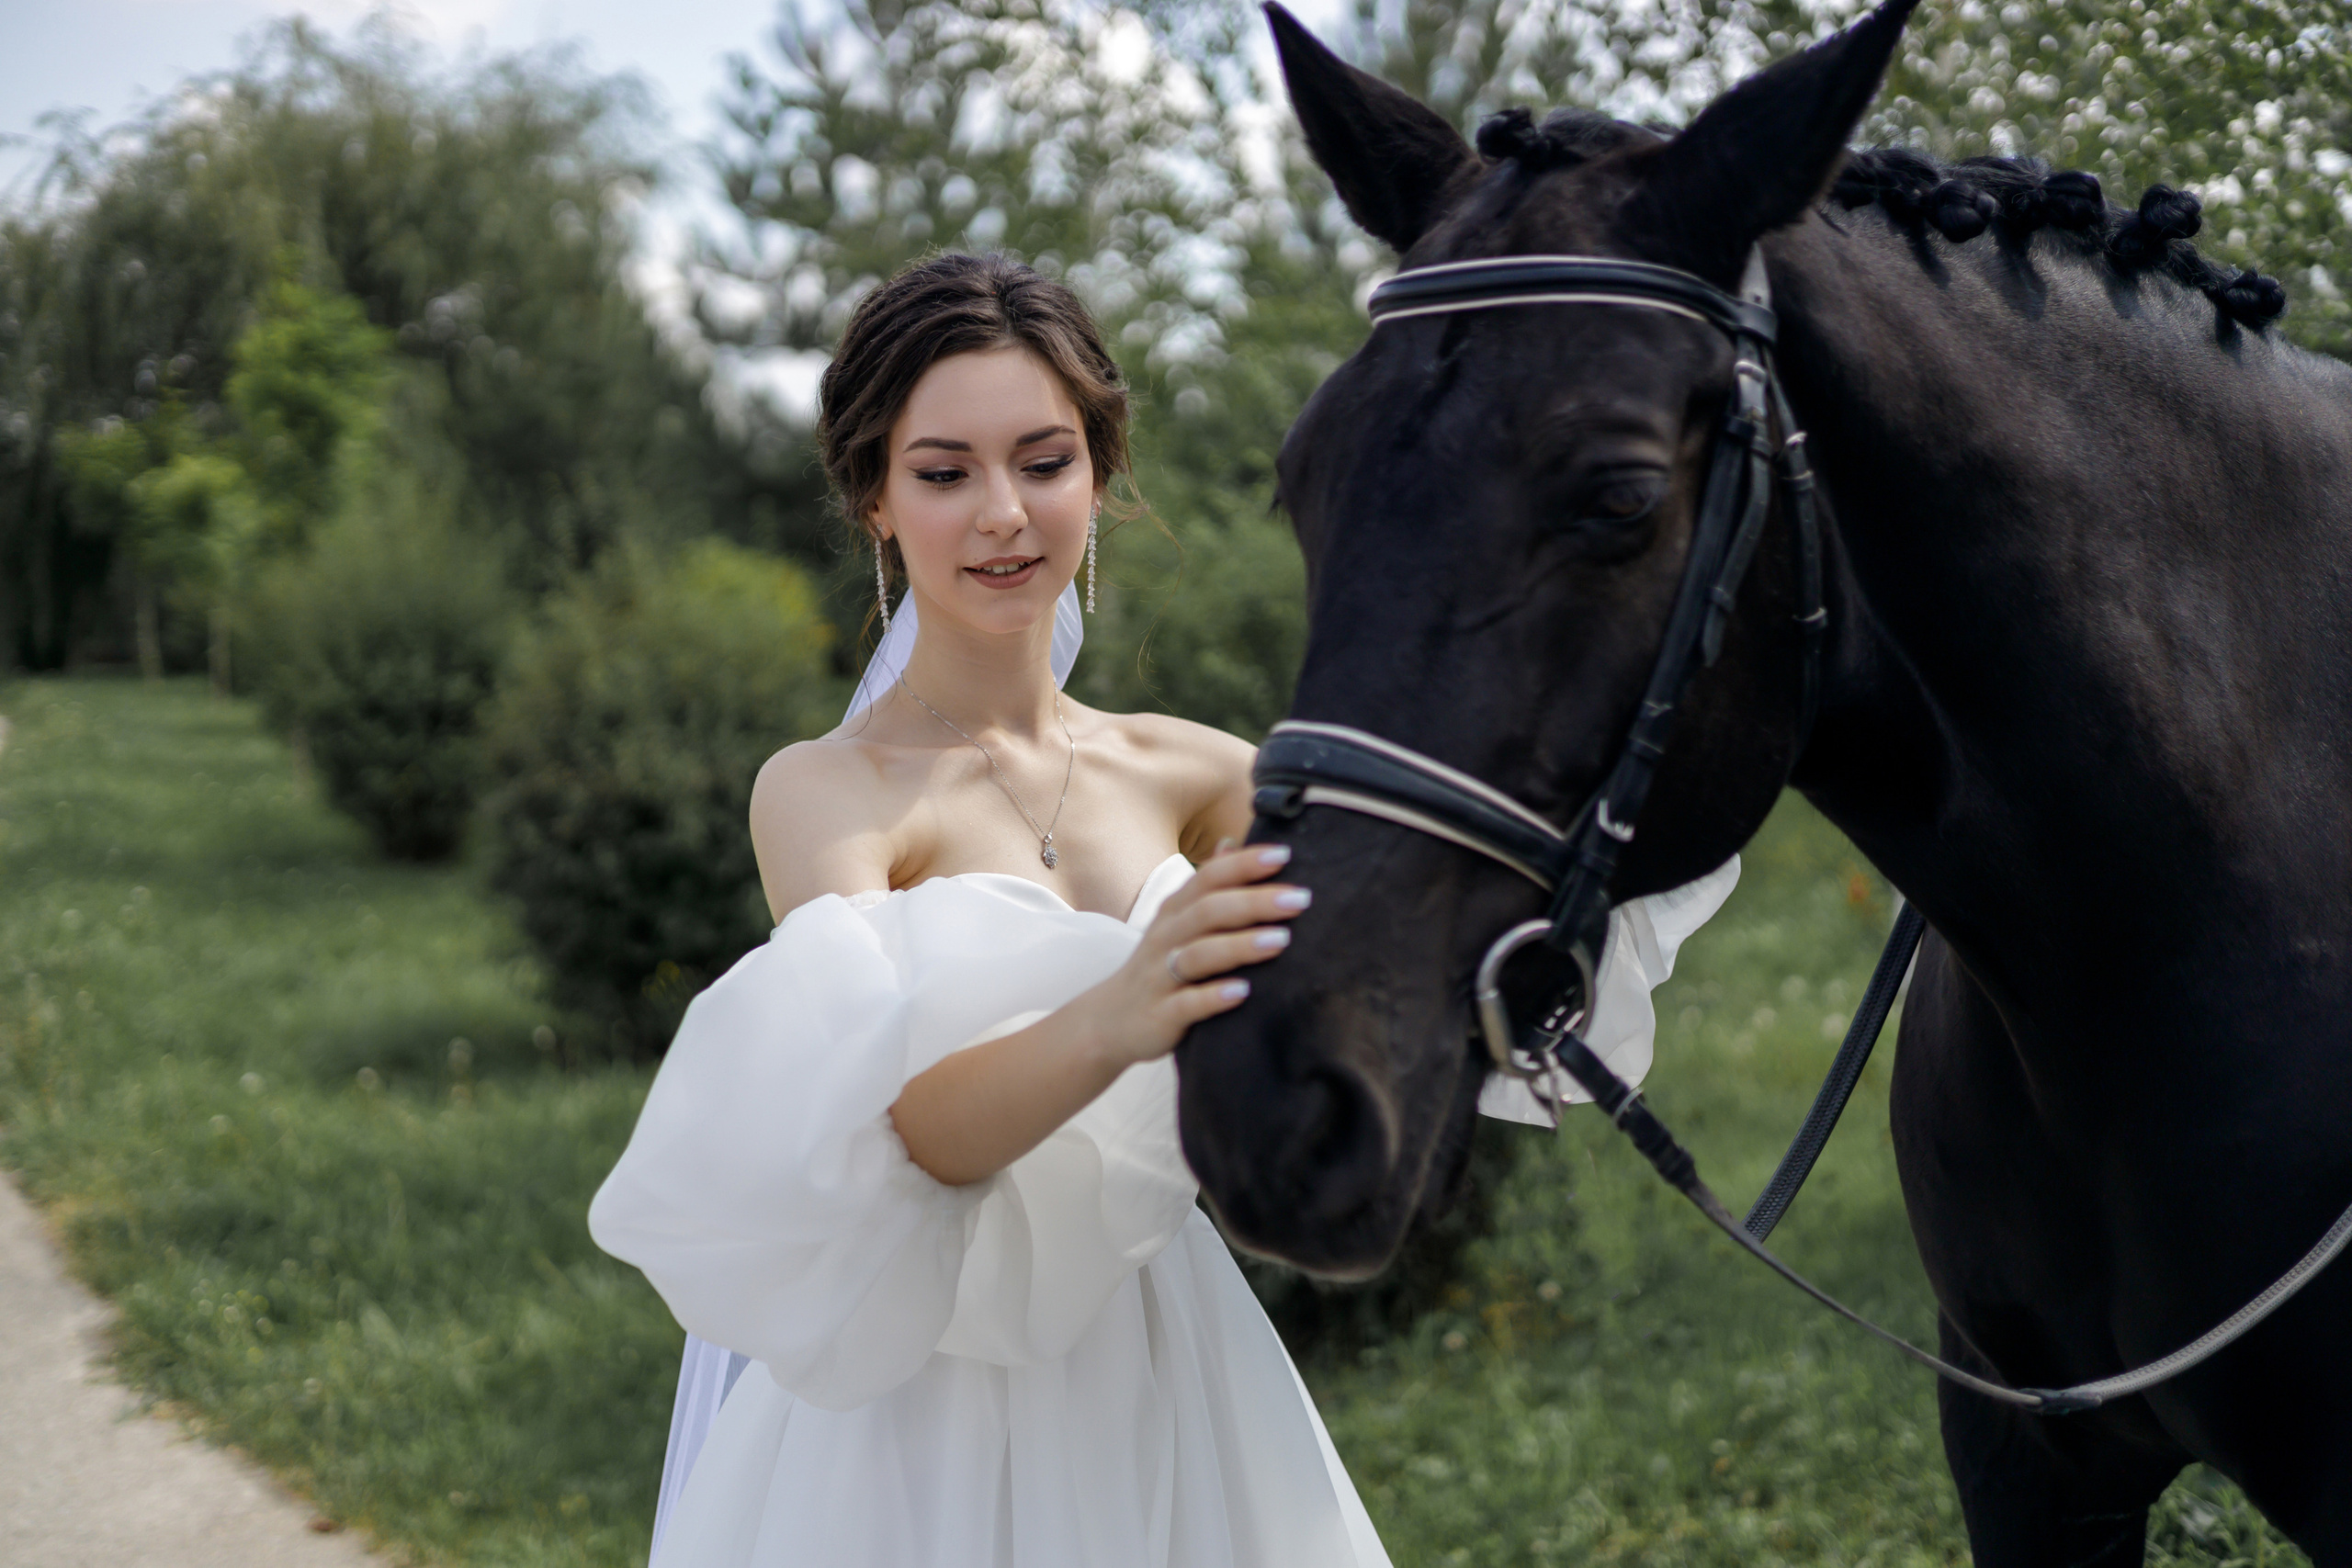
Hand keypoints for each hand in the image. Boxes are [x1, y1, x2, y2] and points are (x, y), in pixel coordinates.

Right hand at [1071, 842, 1308, 1068]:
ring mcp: (1161, 976)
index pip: (1208, 878)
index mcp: (1175, 911)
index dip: (1243, 864)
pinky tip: (1243, 991)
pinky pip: (1187, 1003)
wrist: (1110, 1021)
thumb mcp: (1176, 921)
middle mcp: (1166, 937)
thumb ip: (1207, 885)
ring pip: (1199, 954)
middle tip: (1299, 898)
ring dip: (1240, 946)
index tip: (1284, 854)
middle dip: (1254, 902)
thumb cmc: (1158, 965)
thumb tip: (1232, 842)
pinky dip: (1214, 997)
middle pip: (1208, 911)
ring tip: (1281, 940)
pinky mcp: (1161, 1014)